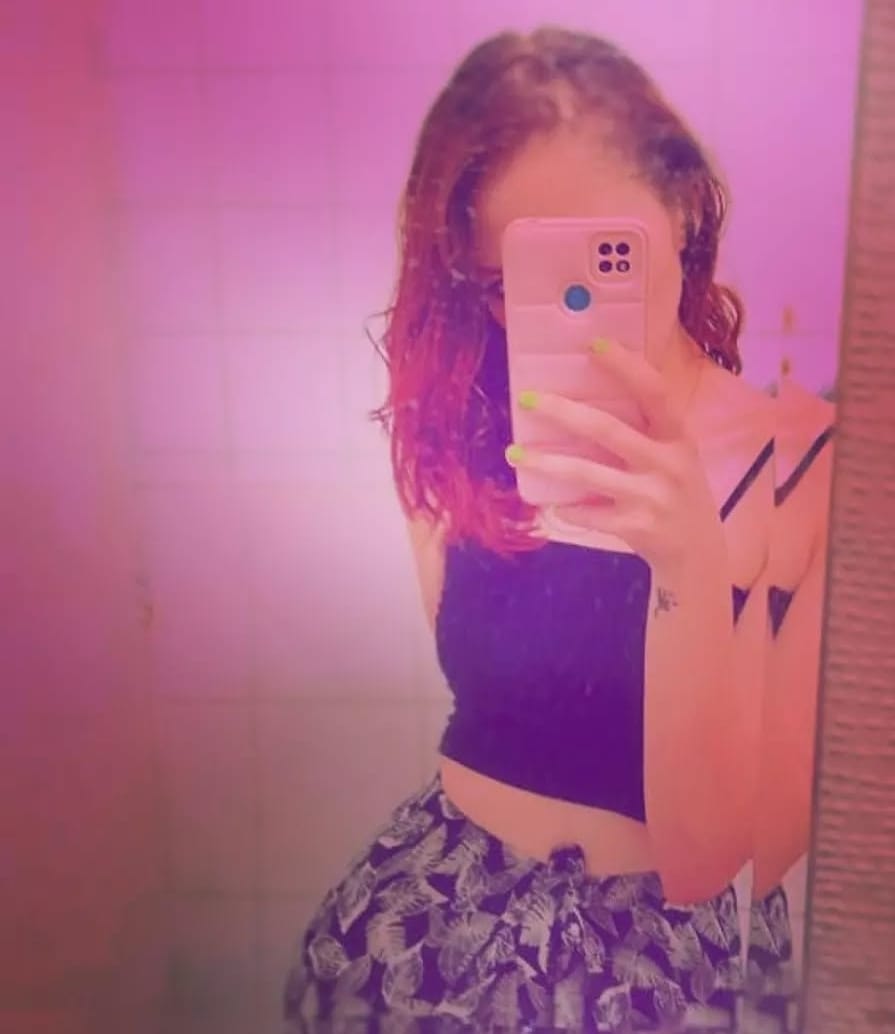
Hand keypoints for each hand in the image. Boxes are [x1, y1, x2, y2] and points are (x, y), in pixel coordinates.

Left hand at [505, 338, 719, 571]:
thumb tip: (590, 397)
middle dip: (563, 411)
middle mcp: (668, 463)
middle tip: (526, 398)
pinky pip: (589, 514)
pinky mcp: (636, 527)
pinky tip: (550, 506)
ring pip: (588, 473)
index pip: (655, 392)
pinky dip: (567, 509)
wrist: (698, 552)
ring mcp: (652, 496)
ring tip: (514, 452)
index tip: (593, 344)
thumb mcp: (676, 454)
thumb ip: (647, 429)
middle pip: (608, 429)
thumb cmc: (678, 491)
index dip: (626, 366)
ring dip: (547, 462)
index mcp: (678, 437)